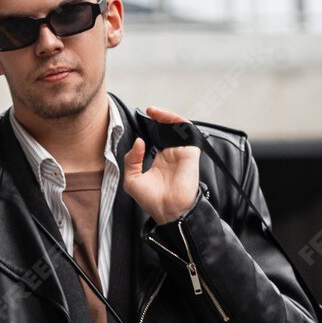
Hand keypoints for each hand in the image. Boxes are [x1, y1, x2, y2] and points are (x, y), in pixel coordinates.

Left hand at [122, 104, 202, 227]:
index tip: (141, 120)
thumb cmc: (151, 201)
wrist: (168, 211)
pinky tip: (166, 118)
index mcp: (160, 160)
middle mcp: (172, 154)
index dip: (150, 128)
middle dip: (159, 118)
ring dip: (168, 116)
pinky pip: (188, 132)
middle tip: (149, 112)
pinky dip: (178, 122)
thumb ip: (131, 160)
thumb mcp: (132, 180)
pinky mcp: (190, 152)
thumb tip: (138, 141)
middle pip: (167, 129)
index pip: (156, 138)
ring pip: (178, 128)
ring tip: (155, 112)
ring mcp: (181, 153)